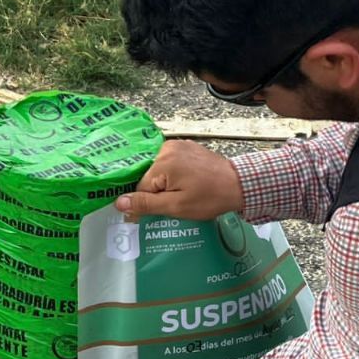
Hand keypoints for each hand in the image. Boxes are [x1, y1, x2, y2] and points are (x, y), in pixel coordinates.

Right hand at [115, 140, 243, 220]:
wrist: (240, 184)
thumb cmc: (210, 197)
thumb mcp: (176, 206)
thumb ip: (146, 204)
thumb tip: (119, 202)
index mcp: (162, 161)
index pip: (141, 187)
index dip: (149, 203)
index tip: (160, 213)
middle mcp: (166, 147)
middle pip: (149, 176)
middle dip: (158, 192)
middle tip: (175, 203)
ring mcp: (178, 145)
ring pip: (159, 171)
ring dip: (167, 184)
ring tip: (184, 194)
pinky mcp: (188, 147)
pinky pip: (171, 163)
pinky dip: (175, 175)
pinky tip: (187, 184)